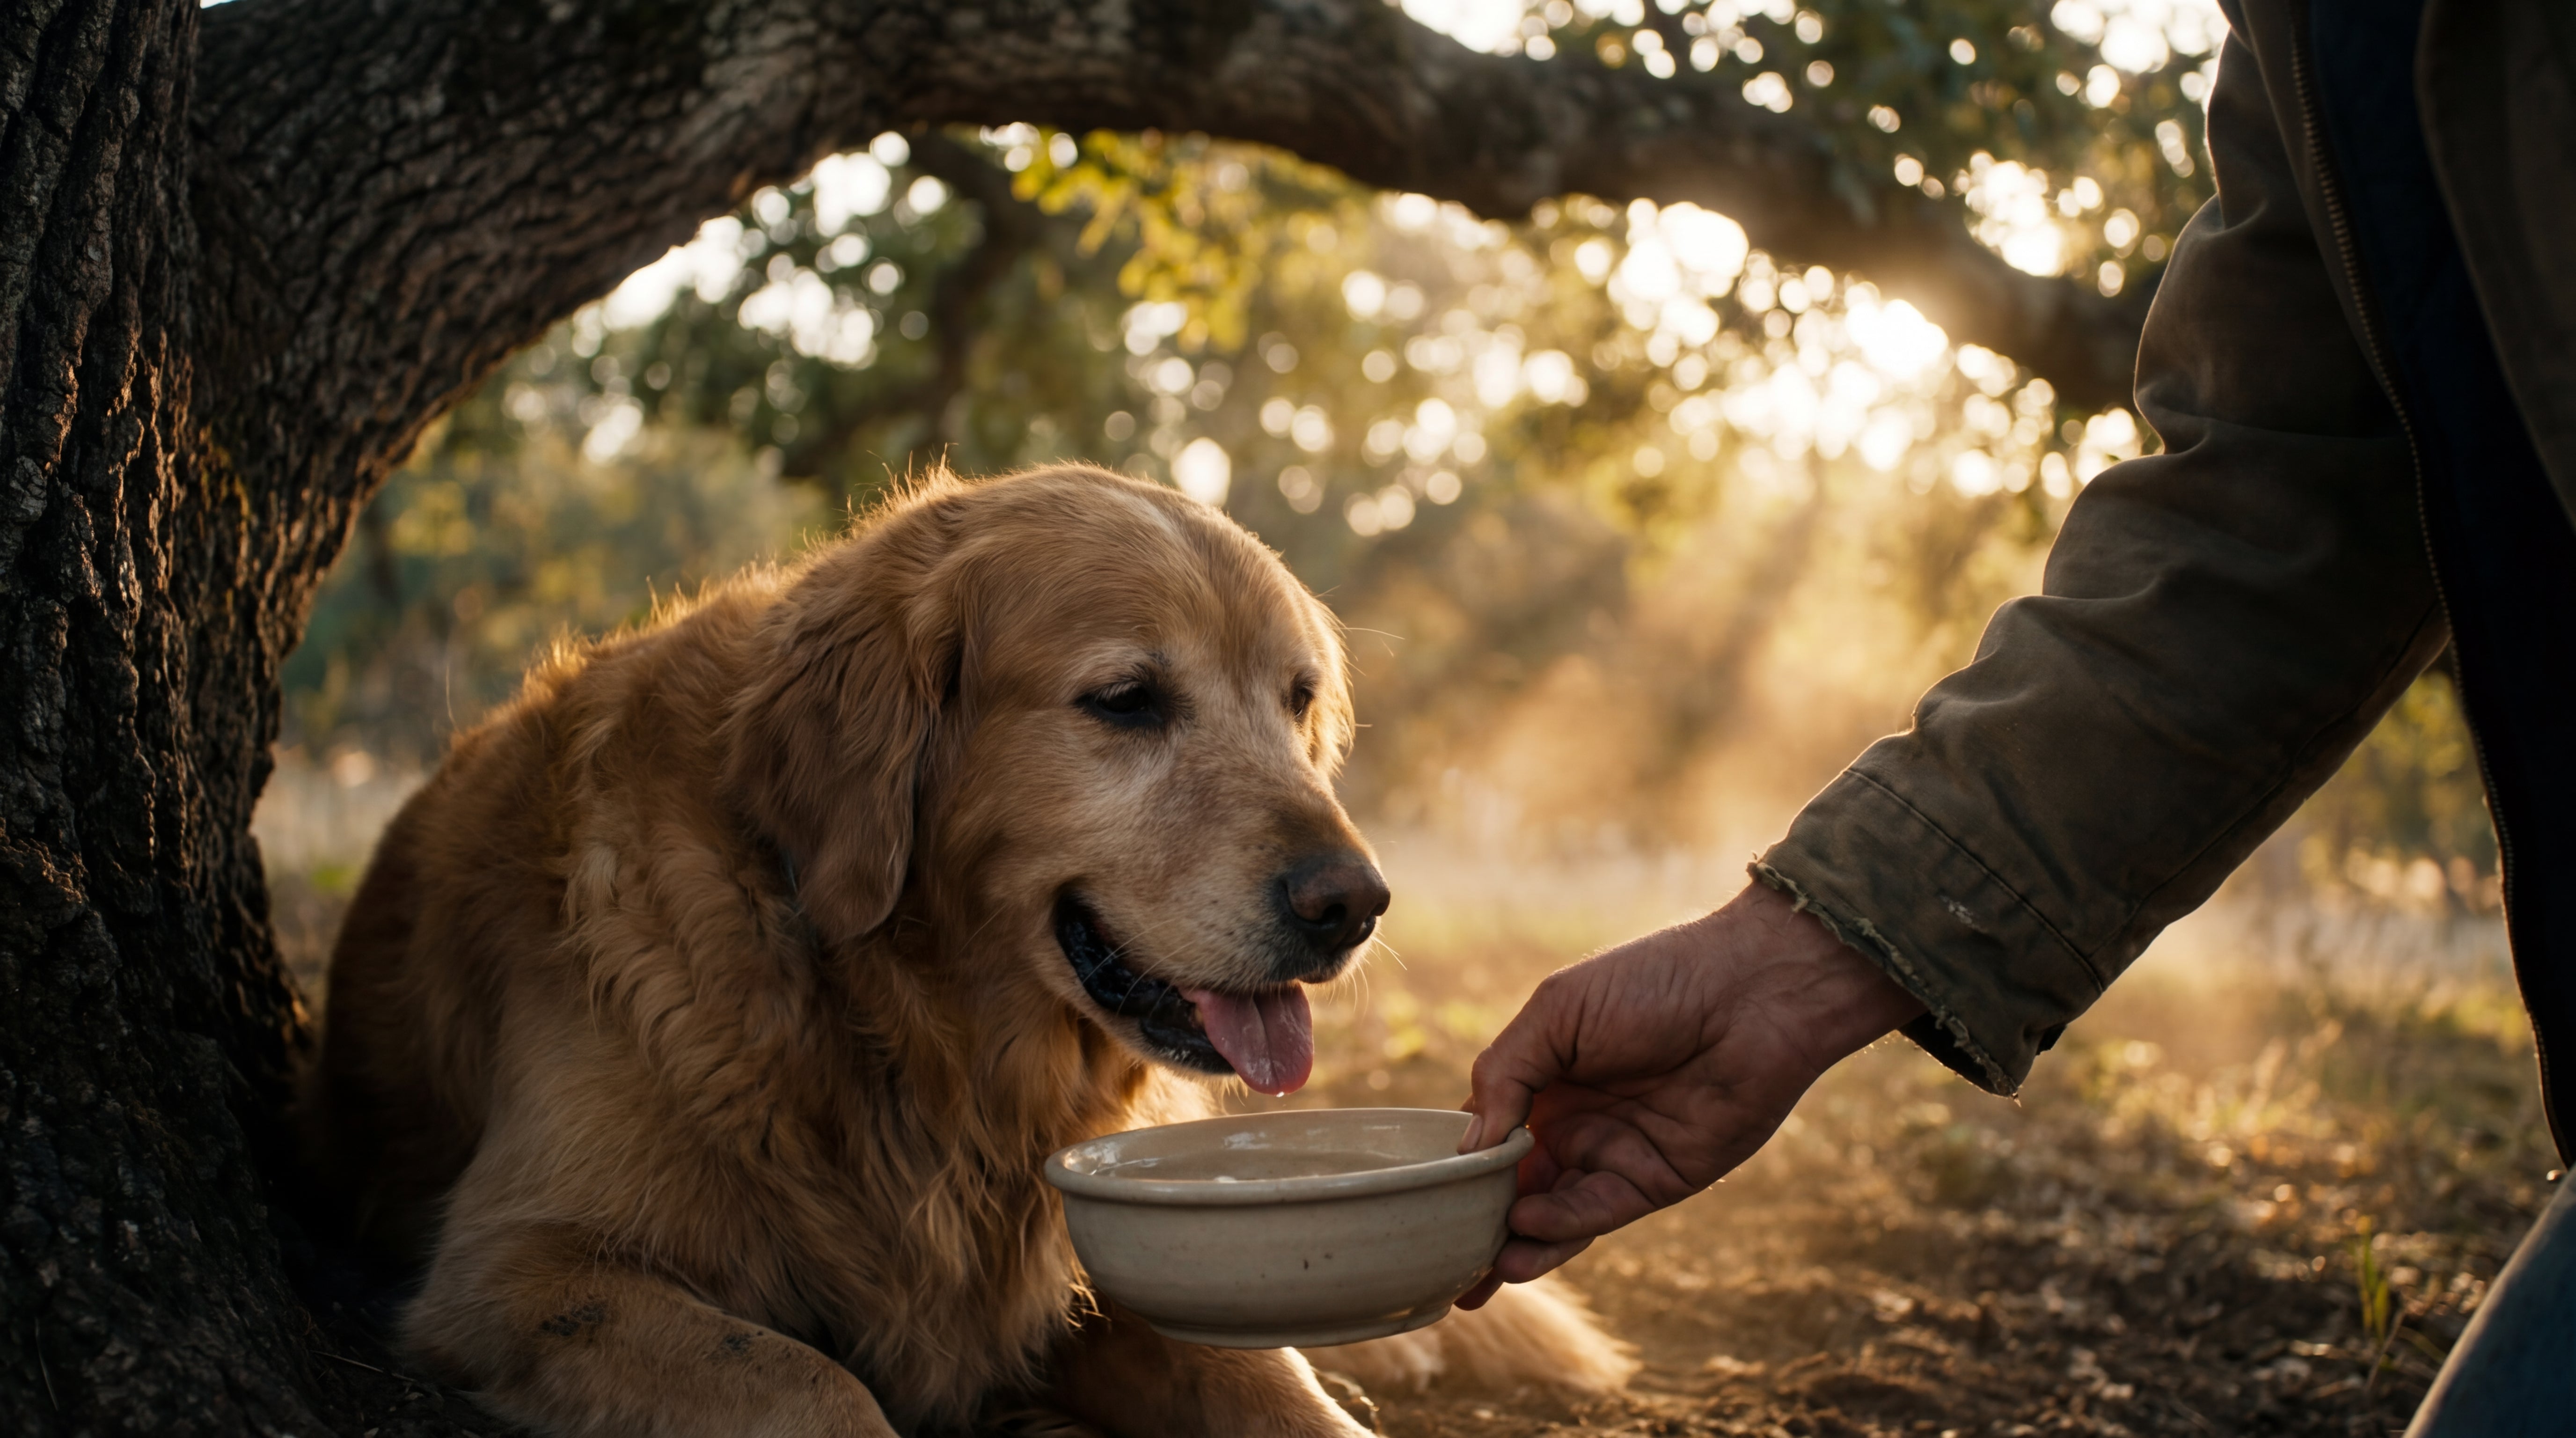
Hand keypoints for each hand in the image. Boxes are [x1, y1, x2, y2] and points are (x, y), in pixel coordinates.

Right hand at [1454, 880, 1923, 1305]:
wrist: (1752, 993)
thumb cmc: (1653, 981)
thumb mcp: (1558, 1012)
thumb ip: (1505, 1074)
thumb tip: (1468, 1146)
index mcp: (1544, 1077)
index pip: (1485, 1135)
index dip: (1453, 1168)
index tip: (1415, 1200)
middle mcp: (1575, 1122)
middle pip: (1513, 1186)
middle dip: (1477, 1226)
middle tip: (1438, 1264)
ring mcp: (1615, 1154)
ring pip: (1552, 1213)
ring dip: (1514, 1242)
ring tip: (1478, 1269)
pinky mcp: (1658, 1180)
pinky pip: (1599, 1213)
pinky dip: (1561, 1230)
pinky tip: (1525, 1236)